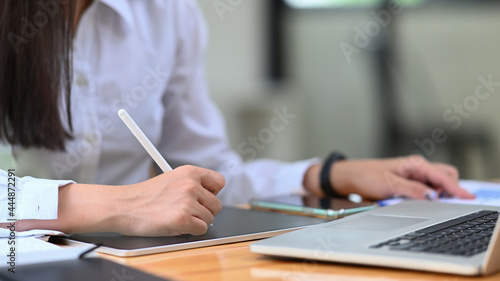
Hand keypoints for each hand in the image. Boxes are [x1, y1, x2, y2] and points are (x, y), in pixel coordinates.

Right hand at [13, 165, 224, 235]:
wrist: (122, 206)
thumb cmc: (144, 196)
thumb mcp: (171, 179)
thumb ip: (192, 183)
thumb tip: (211, 196)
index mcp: (190, 172)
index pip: (219, 182)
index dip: (213, 193)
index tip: (204, 198)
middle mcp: (191, 184)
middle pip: (217, 204)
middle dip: (205, 211)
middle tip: (187, 212)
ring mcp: (187, 201)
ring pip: (209, 219)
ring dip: (196, 222)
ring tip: (177, 217)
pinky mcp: (182, 219)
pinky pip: (201, 230)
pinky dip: (191, 231)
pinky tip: (176, 225)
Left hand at [304, 155, 474, 200]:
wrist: (351, 177)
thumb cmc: (367, 176)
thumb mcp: (389, 185)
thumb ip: (412, 190)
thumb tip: (433, 196)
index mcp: (415, 164)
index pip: (443, 176)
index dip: (456, 188)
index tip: (467, 198)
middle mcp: (417, 168)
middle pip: (446, 176)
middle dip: (451, 188)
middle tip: (446, 202)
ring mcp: (414, 175)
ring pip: (438, 183)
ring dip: (440, 193)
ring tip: (431, 202)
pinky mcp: (410, 183)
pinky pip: (428, 188)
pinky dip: (431, 195)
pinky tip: (425, 201)